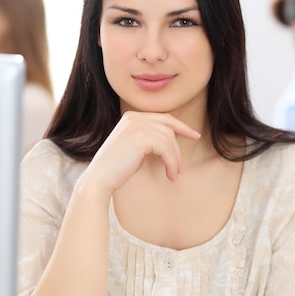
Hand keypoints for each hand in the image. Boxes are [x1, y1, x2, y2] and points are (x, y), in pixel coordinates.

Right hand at [82, 111, 200, 194]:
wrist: (99, 179)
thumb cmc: (116, 168)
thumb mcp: (132, 146)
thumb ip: (147, 137)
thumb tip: (171, 139)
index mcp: (131, 116)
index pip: (164, 118)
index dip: (182, 127)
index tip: (195, 135)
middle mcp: (134, 117)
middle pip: (169, 129)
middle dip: (177, 149)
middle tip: (180, 168)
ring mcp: (137, 126)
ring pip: (169, 140)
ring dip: (175, 159)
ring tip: (173, 174)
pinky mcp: (141, 138)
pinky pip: (166, 149)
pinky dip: (171, 163)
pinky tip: (170, 174)